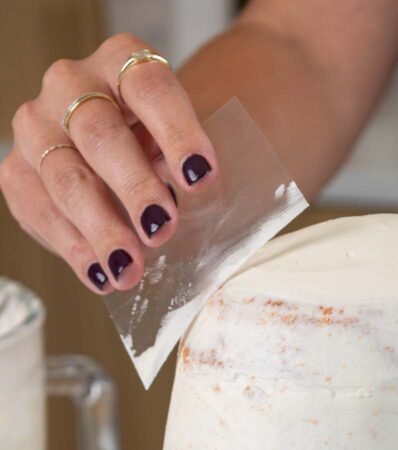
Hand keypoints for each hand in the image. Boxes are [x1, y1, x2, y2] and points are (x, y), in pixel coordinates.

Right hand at [0, 34, 216, 293]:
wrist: (129, 145)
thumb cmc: (165, 146)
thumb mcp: (186, 145)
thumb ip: (194, 170)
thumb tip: (213, 220)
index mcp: (123, 61)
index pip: (149, 88)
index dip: (176, 132)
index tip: (202, 177)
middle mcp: (71, 84)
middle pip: (99, 133)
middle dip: (133, 187)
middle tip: (162, 229)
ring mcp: (38, 125)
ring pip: (65, 176)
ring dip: (100, 227)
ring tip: (130, 268)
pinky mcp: (18, 170)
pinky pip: (38, 209)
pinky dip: (72, 247)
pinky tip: (100, 275)